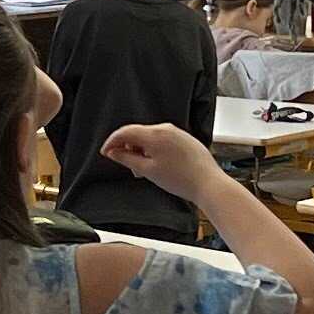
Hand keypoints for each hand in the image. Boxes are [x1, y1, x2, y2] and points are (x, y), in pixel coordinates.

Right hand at [100, 122, 222, 193]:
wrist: (208, 184)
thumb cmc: (181, 179)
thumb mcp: (148, 171)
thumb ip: (127, 158)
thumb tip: (114, 152)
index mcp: (155, 134)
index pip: (125, 132)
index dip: (112, 142)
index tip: (105, 152)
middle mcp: (166, 128)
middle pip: (138, 133)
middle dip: (128, 148)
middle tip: (127, 166)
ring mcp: (177, 132)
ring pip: (151, 137)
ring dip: (142, 150)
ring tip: (145, 170)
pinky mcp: (185, 138)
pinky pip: (163, 140)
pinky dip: (155, 150)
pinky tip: (158, 166)